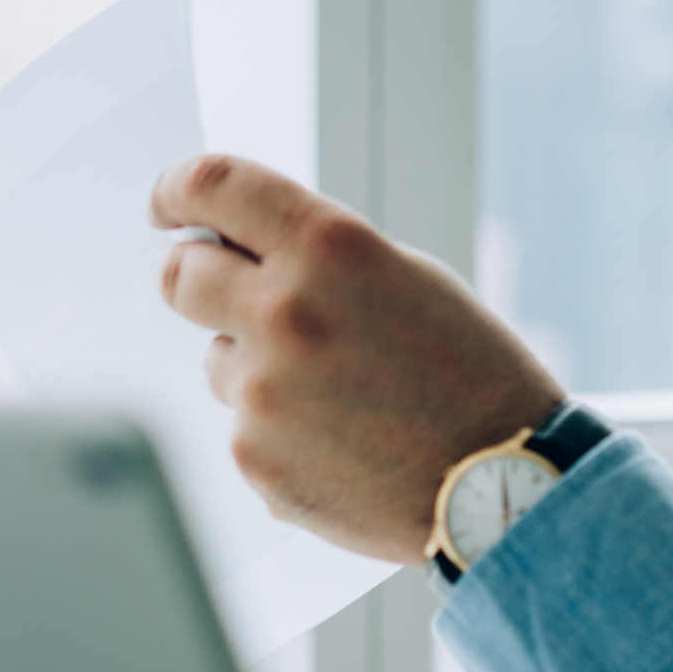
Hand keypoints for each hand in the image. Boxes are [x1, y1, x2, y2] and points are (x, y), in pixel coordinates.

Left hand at [150, 154, 563, 562]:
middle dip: (202, 280)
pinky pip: (242, 426)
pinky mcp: (252, 457)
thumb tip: (241, 250)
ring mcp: (261, 390)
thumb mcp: (414, 282)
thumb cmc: (475, 379)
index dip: (176, 189)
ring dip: (259, 368)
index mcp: (331, 249)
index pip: (212, 184)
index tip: (168, 205)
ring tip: (343, 398)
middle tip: (239, 299)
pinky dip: (280, 432)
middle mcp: (284, 312)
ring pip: (218, 360)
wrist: (504, 487)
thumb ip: (323, 257)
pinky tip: (344, 443)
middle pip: (180, 275)